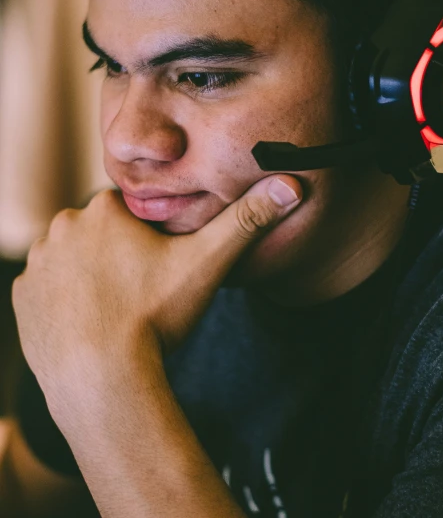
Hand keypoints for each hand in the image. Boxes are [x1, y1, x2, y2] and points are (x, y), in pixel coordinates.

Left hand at [12, 175, 301, 423]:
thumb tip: (293, 185)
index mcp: (104, 208)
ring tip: (117, 310)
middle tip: (142, 292)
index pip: (132, 211)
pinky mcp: (22, 298)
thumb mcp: (208, 263)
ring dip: (91, 276)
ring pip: (74, 259)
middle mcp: (63, 225)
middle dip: (119, 255)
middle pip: (101, 233)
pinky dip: (65, 301)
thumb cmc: (155, 317)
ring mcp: (38, 263)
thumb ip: (247, 220)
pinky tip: (89, 323)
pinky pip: (48, 289)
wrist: (102, 380)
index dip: (151, 239)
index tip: (160, 268)